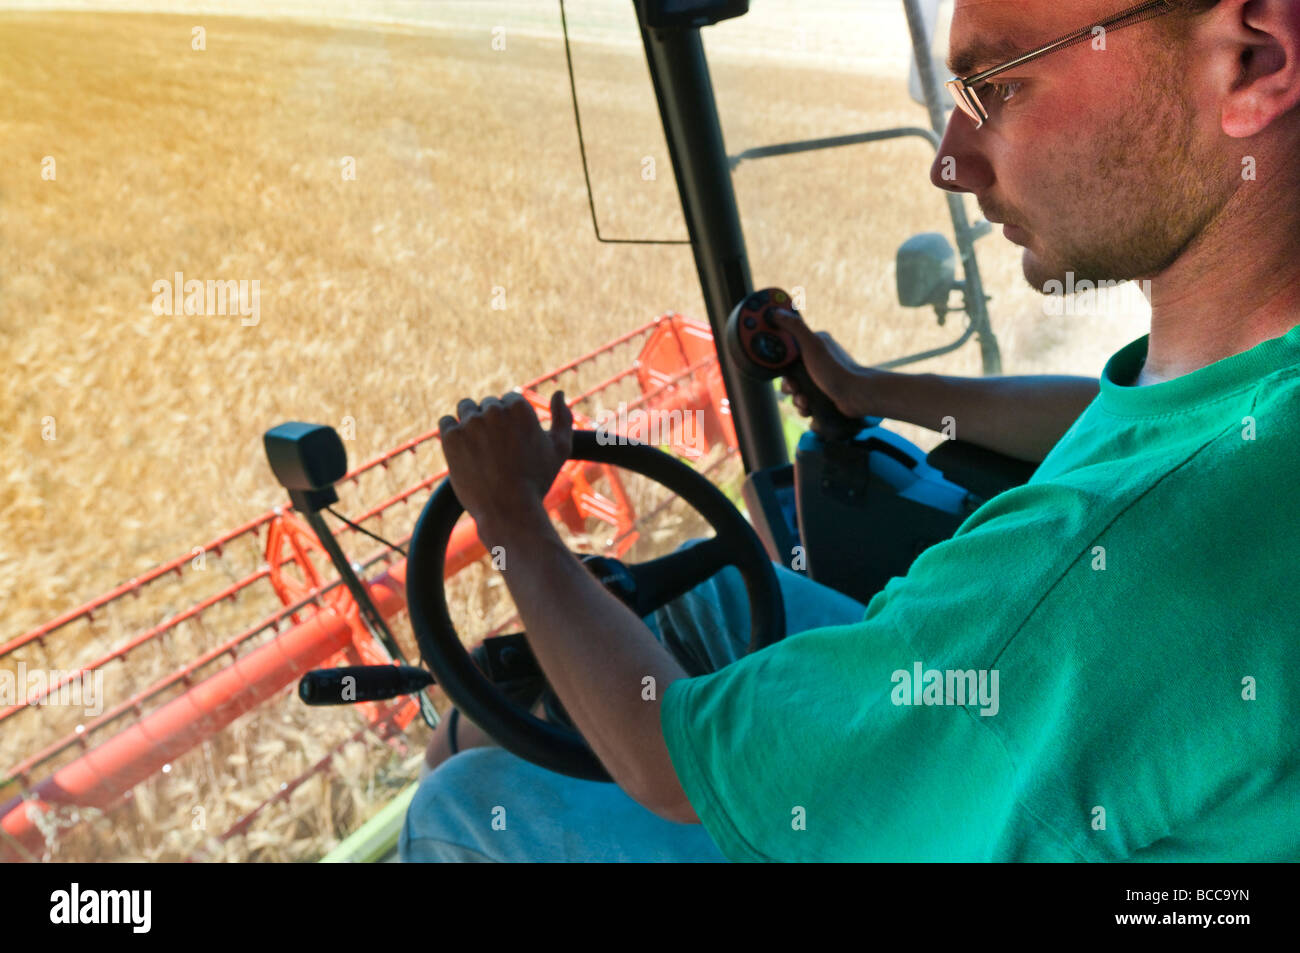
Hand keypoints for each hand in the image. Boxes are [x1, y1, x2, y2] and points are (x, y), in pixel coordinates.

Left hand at [438, 391, 572, 544]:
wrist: (508, 511)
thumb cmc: (536, 482)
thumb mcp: (559, 450)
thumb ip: (563, 418)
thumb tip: (558, 392)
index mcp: (520, 407)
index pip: (508, 400)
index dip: (509, 422)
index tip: (509, 443)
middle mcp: (494, 410)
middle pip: (487, 404)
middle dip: (490, 422)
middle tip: (495, 452)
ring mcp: (471, 423)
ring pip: (465, 408)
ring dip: (470, 422)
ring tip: (478, 449)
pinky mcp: (451, 437)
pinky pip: (445, 423)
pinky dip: (452, 434)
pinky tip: (462, 451)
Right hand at [767, 309, 868, 420]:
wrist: (856, 396)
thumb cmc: (835, 370)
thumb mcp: (812, 345)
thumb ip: (794, 327)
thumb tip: (776, 311)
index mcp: (814, 345)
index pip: (787, 350)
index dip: (779, 362)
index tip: (778, 369)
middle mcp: (818, 360)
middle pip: (790, 374)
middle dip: (789, 385)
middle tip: (794, 388)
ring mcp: (821, 378)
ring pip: (797, 390)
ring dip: (797, 399)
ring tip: (805, 402)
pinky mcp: (824, 394)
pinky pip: (806, 401)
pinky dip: (805, 407)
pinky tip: (810, 409)